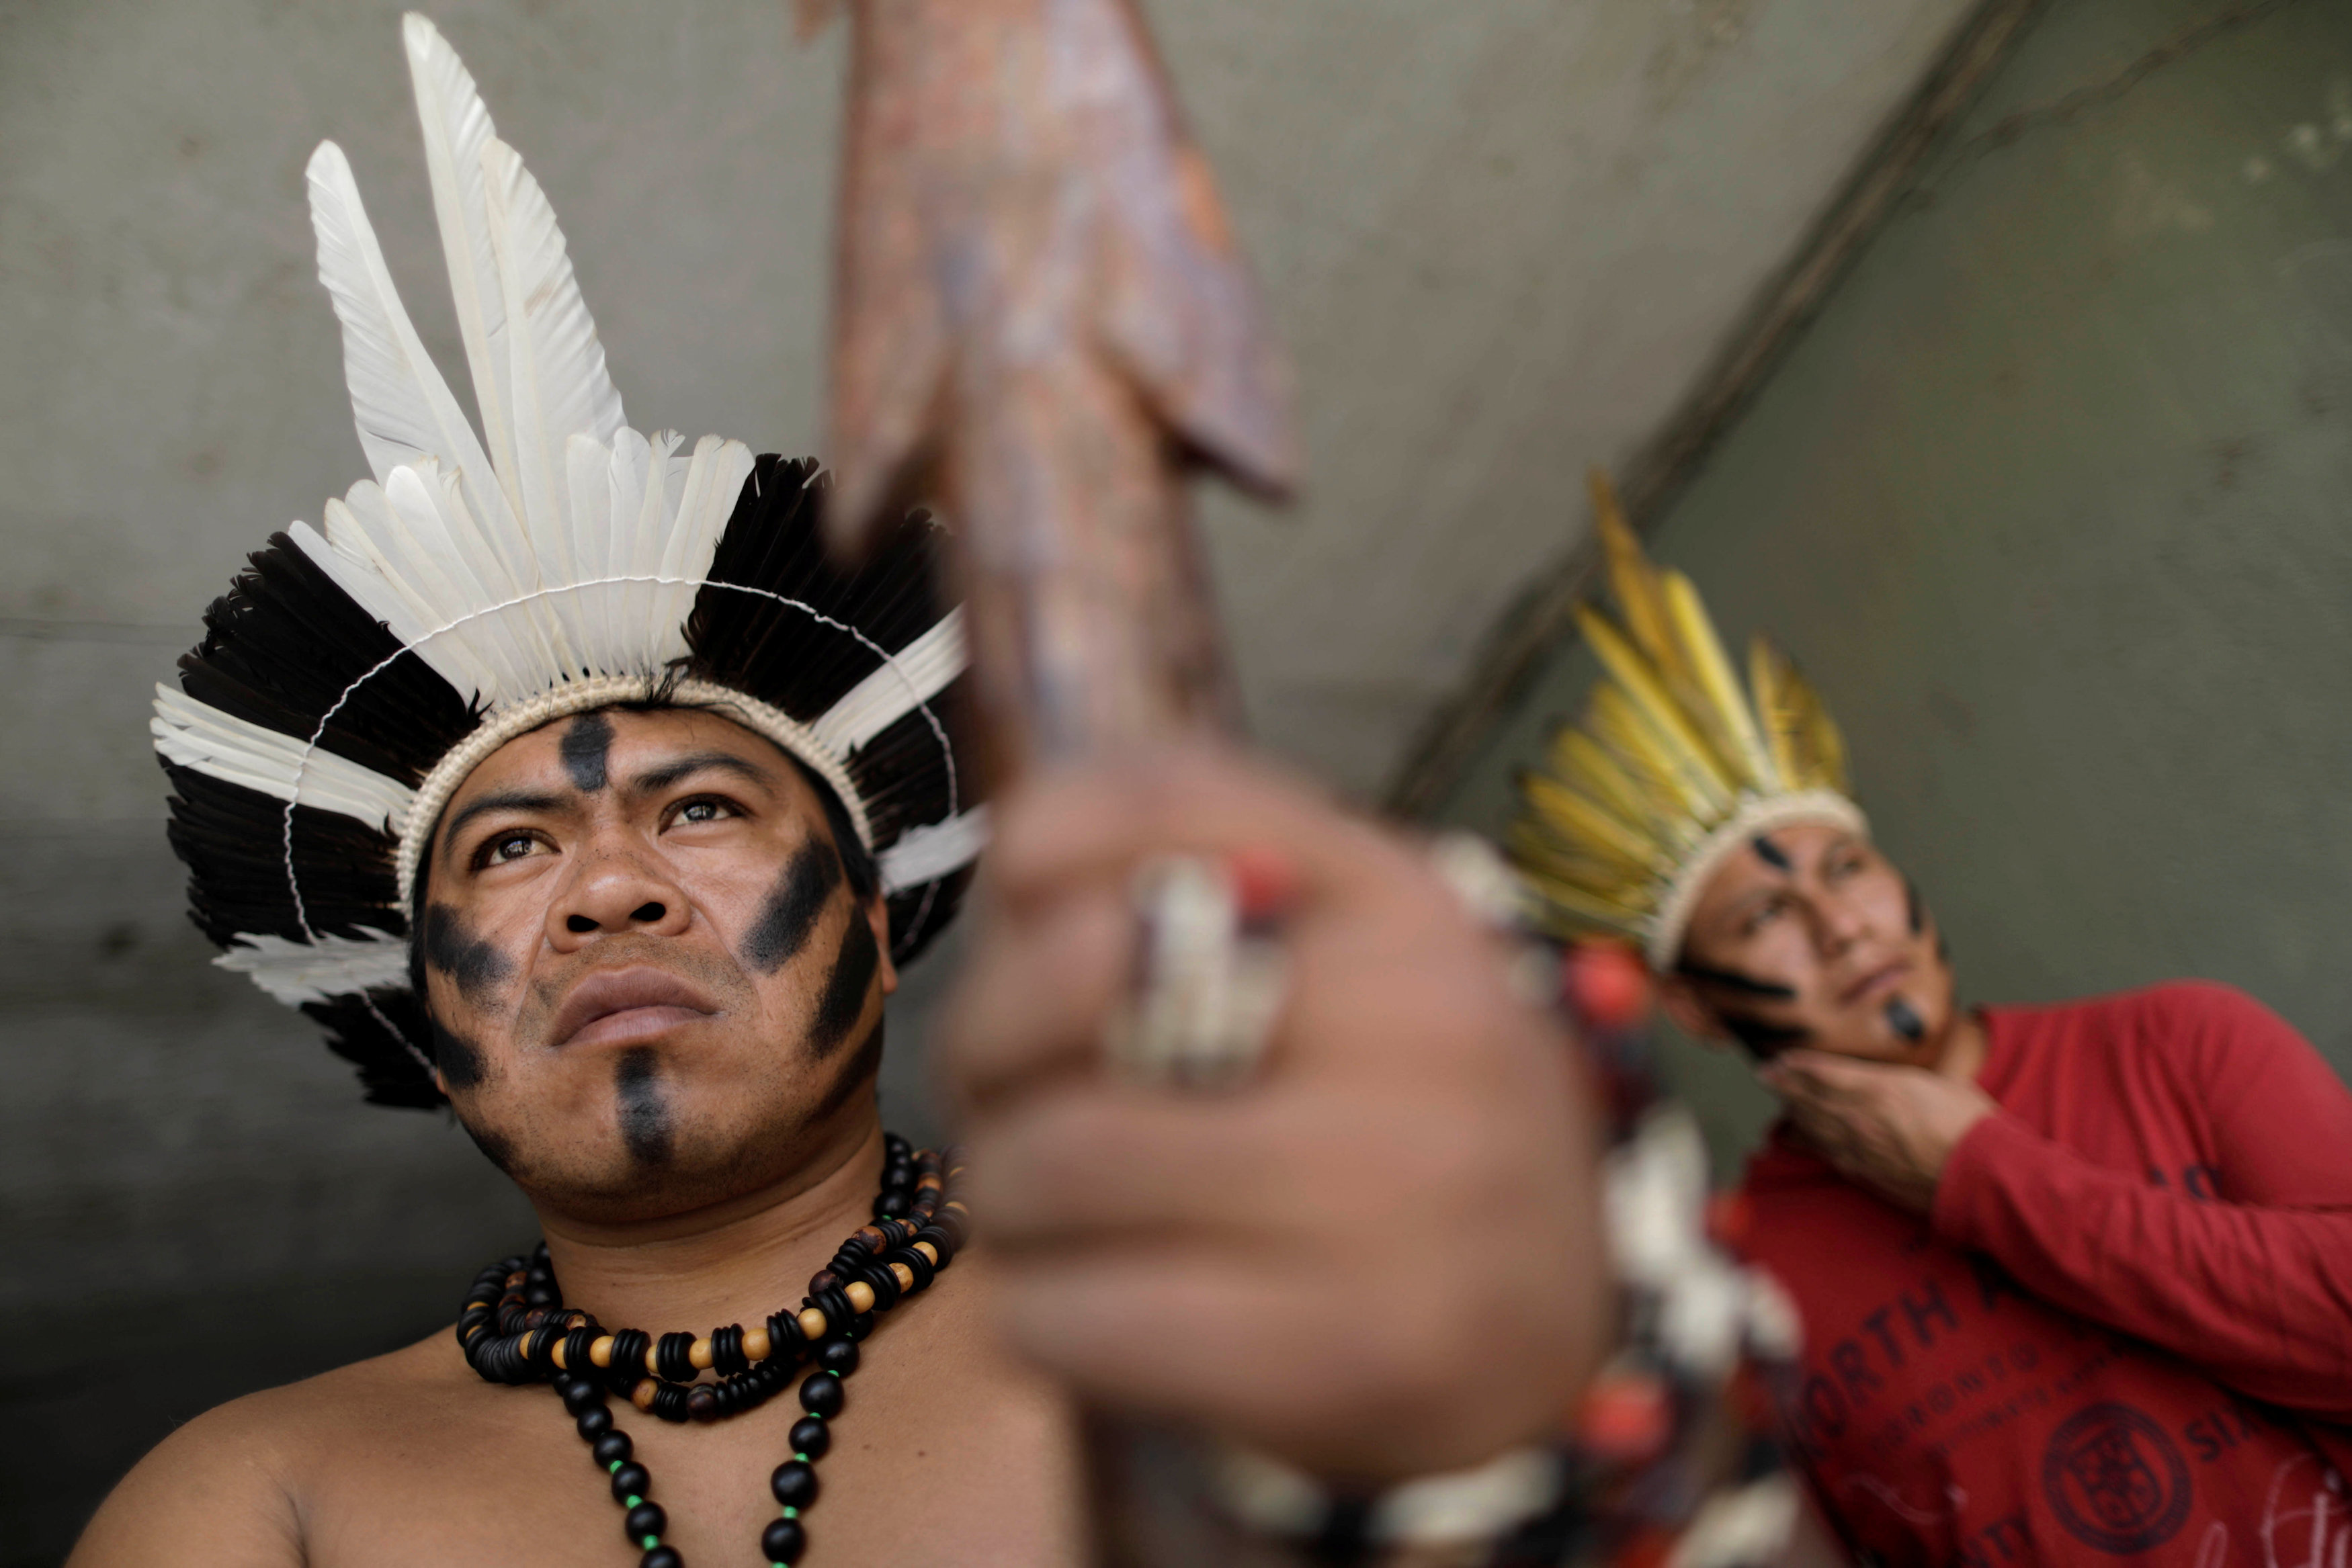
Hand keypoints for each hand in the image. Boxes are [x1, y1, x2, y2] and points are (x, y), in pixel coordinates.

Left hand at [937, 743, 1610, 1482]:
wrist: (1568, 1326)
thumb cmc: (1405, 1122)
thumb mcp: (1346, 957)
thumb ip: (1194, 874)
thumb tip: (1018, 859)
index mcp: (1404, 901)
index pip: (1163, 800)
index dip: (1036, 852)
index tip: (1020, 916)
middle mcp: (1419, 1021)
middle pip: (1076, 986)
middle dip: (986, 1058)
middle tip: (1000, 1105)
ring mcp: (1399, 1192)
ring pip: (1064, 1160)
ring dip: (1002, 1197)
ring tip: (1037, 1220)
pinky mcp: (1355, 1349)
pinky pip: (1091, 1317)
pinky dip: (1037, 1317)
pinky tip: (1071, 1312)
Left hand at [1758, 1049, 1996, 1211]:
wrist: (1982, 1176)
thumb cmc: (1972, 1126)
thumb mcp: (1941, 1085)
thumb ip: (1908, 1081)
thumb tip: (1895, 1080)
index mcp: (1882, 1087)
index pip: (1827, 1073)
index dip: (1802, 1065)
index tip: (1783, 1058)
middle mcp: (1862, 1115)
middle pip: (1811, 1097)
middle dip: (1785, 1084)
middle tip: (1765, 1075)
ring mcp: (1860, 1146)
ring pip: (1813, 1124)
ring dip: (1792, 1109)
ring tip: (1777, 1097)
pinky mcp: (1865, 1173)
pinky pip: (1826, 1153)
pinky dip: (1806, 1142)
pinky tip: (1791, 1136)